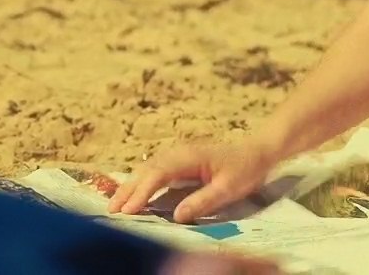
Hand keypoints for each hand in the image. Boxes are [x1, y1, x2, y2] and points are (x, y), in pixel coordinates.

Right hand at [108, 137, 276, 222]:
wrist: (256, 150)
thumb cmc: (244, 168)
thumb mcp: (229, 188)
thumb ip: (203, 201)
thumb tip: (177, 217)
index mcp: (189, 157)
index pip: (158, 174)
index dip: (141, 192)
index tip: (128, 210)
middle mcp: (178, 152)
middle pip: (146, 170)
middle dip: (127, 190)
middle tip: (111, 211)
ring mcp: (177, 154)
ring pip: (147, 169)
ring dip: (130, 186)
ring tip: (115, 205)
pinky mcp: (179, 160)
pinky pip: (154, 170)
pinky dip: (140, 182)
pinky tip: (133, 194)